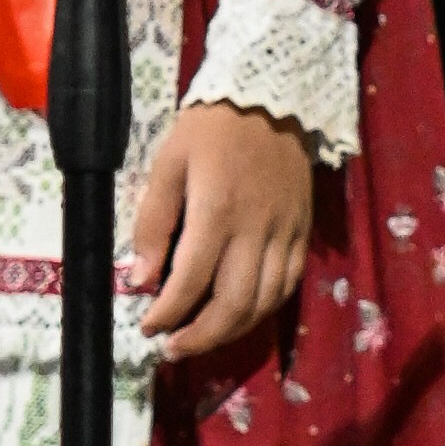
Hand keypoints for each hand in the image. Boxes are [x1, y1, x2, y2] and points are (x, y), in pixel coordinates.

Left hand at [124, 103, 314, 357]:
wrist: (270, 96)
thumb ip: (153, 224)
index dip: (167, 313)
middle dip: (201, 336)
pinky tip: (242, 314)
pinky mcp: (302, 230)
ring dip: (233, 330)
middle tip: (173, 349)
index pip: (190, 281)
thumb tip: (141, 280)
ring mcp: (285, 232)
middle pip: (234, 304)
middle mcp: (256, 230)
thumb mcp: (167, 165)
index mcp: (216, 212)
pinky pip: (288, 282)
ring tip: (204, 339)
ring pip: (265, 301)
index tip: (147, 327)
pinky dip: (265, 308)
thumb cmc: (209, 129)